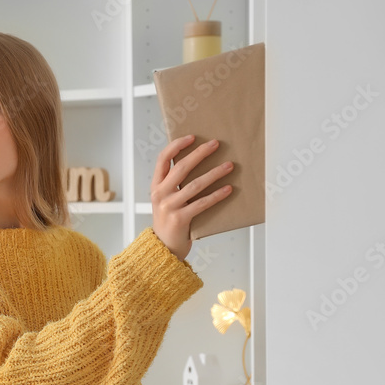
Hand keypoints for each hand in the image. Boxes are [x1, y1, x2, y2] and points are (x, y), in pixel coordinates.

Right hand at [151, 135, 234, 260]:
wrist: (163, 247)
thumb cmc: (168, 221)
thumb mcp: (165, 200)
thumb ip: (174, 185)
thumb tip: (197, 164)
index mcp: (156, 186)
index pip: (163, 159)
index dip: (176, 146)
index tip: (192, 137)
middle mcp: (160, 194)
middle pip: (181, 168)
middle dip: (200, 154)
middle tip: (216, 144)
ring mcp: (169, 207)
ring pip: (195, 185)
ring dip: (214, 173)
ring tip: (229, 166)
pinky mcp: (181, 219)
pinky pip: (202, 203)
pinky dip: (217, 195)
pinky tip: (228, 189)